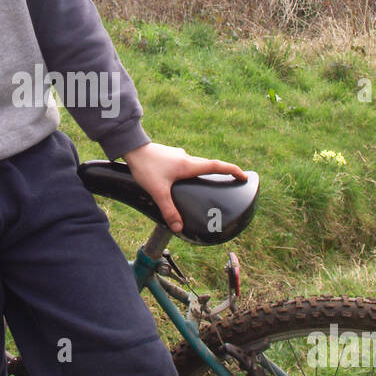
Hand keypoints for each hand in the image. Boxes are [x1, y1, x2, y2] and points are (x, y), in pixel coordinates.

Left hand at [121, 141, 246, 233]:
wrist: (131, 147)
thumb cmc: (146, 167)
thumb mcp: (158, 191)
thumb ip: (168, 209)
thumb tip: (179, 227)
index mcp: (188, 165)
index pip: (217, 166)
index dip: (232, 170)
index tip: (243, 176)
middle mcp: (186, 158)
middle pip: (208, 165)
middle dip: (220, 173)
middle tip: (230, 181)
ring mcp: (177, 155)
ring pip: (195, 164)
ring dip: (202, 172)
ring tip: (204, 184)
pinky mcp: (169, 156)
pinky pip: (185, 164)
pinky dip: (189, 171)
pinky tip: (180, 180)